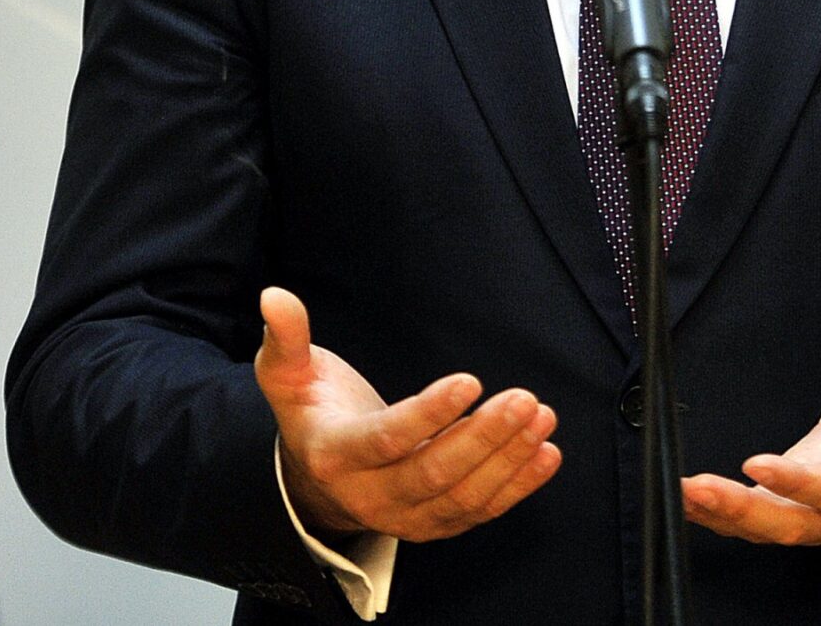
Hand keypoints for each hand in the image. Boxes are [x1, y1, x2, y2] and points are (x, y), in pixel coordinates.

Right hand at [254, 286, 561, 542]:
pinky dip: (518, 486)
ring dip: (509, 459)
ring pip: (463, 496)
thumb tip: (273, 295)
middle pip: (434, 474)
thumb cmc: (311, 413)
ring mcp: (406, 517)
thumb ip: (285, 337)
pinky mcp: (436, 525)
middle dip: (484, 437)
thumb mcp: (286, 375)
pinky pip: (481, 511)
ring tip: (542, 418)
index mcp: (335, 456)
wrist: (319, 480)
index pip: (388, 440)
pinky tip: (547, 454)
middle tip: (526, 399)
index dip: (430, 414)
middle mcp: (370, 496)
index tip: (471, 381)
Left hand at [680, 339, 820, 544]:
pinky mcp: (796, 501)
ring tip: (683, 491)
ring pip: (771, 526)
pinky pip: (757, 516)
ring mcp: (820, 508)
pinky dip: (722, 510)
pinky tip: (687, 495)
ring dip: (725, 514)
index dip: (800, 483)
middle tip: (698, 488)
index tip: (757, 463)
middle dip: (745, 512)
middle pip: (795, 522)